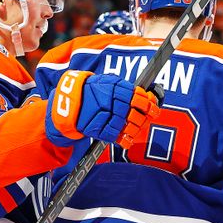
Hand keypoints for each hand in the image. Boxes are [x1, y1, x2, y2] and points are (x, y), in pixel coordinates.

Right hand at [45, 71, 160, 147]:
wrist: (68, 100)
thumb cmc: (92, 91)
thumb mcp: (108, 82)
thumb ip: (126, 89)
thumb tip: (149, 97)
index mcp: (116, 88)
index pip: (139, 98)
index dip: (149, 105)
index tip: (153, 109)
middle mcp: (111, 101)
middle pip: (136, 114)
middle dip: (142, 119)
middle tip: (143, 120)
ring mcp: (104, 115)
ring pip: (128, 126)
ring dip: (135, 130)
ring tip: (133, 129)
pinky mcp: (97, 128)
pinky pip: (116, 137)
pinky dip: (124, 140)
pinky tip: (126, 140)